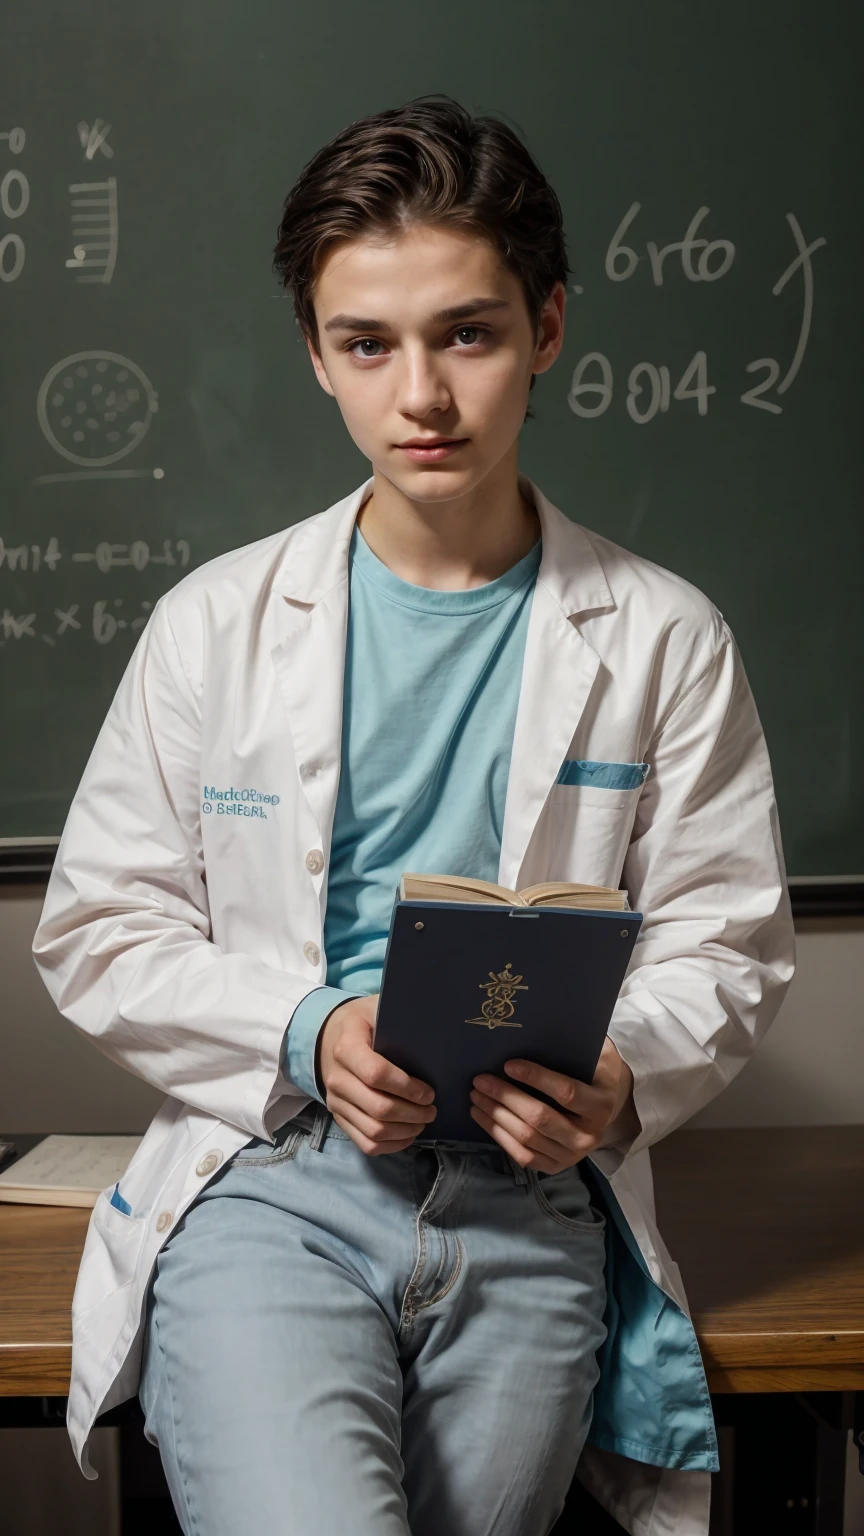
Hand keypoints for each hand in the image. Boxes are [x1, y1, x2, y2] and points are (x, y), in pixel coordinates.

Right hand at [317, 995, 436, 1155]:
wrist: (327, 1036)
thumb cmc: (363, 1022)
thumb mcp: (378, 1009)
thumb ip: (402, 1017)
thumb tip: (442, 1026)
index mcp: (347, 1046)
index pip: (376, 1074)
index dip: (407, 1087)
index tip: (429, 1091)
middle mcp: (337, 1077)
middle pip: (378, 1108)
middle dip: (413, 1114)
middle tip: (432, 1109)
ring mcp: (335, 1101)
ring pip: (373, 1131)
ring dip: (405, 1131)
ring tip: (423, 1122)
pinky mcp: (338, 1117)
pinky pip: (365, 1143)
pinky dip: (391, 1145)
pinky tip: (408, 1135)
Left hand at [469, 1038, 638, 1172]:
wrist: (607, 1106)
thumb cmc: (595, 1072)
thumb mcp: (598, 1054)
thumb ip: (577, 1044)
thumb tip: (541, 1025)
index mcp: (601, 1104)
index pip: (566, 1093)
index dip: (535, 1078)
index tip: (508, 1064)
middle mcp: (589, 1135)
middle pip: (540, 1119)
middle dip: (505, 1098)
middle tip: (480, 1080)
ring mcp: (572, 1155)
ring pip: (527, 1138)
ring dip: (496, 1116)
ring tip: (475, 1096)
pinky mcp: (556, 1165)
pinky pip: (522, 1155)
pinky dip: (498, 1135)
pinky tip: (482, 1117)